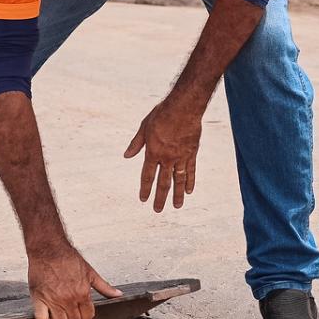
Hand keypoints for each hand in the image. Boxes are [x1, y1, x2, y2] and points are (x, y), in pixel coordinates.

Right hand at [28, 243, 121, 318]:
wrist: (49, 248)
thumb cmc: (67, 257)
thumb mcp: (90, 272)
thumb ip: (104, 286)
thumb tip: (117, 294)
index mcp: (82, 293)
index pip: (88, 316)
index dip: (85, 315)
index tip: (81, 311)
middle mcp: (69, 299)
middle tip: (70, 313)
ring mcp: (53, 300)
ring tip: (59, 316)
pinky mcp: (39, 299)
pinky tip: (46, 317)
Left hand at [123, 96, 203, 211]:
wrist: (183, 107)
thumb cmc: (161, 114)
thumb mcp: (144, 127)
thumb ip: (136, 143)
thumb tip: (126, 156)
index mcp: (153, 152)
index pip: (147, 175)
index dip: (145, 189)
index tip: (143, 199)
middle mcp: (167, 158)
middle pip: (163, 182)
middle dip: (160, 197)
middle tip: (158, 210)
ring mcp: (181, 157)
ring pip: (178, 180)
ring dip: (177, 194)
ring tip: (176, 206)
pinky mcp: (191, 153)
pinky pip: (191, 170)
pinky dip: (190, 181)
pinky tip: (189, 191)